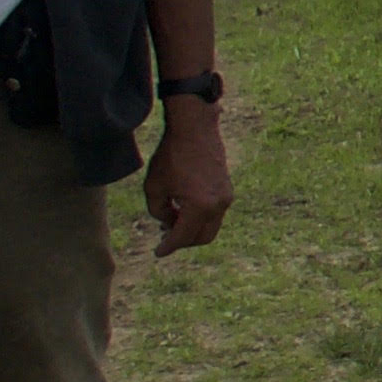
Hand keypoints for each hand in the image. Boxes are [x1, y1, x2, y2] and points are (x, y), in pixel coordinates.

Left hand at [140, 107, 232, 256]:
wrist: (195, 129)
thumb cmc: (171, 156)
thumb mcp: (154, 187)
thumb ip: (158, 211)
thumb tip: (167, 222)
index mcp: (200, 207)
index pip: (183, 237)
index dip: (168, 247)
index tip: (157, 252)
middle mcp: (218, 205)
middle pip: (202, 237)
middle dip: (183, 241)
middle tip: (165, 238)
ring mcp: (226, 197)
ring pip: (210, 226)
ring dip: (192, 228)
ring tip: (172, 221)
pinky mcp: (227, 188)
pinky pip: (215, 212)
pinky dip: (200, 217)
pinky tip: (183, 207)